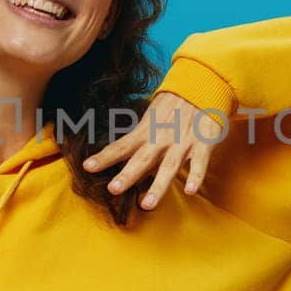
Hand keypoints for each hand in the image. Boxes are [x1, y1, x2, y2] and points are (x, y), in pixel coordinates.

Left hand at [82, 92, 225, 210]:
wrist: (201, 86)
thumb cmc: (171, 108)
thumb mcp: (150, 120)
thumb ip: (139, 141)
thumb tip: (121, 161)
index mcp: (146, 132)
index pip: (121, 146)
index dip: (104, 157)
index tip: (87, 167)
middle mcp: (161, 139)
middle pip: (142, 159)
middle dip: (128, 175)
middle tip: (113, 189)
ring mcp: (182, 142)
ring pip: (169, 166)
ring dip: (158, 186)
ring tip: (147, 204)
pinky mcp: (203, 143)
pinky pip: (200, 162)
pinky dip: (196, 176)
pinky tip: (190, 191)